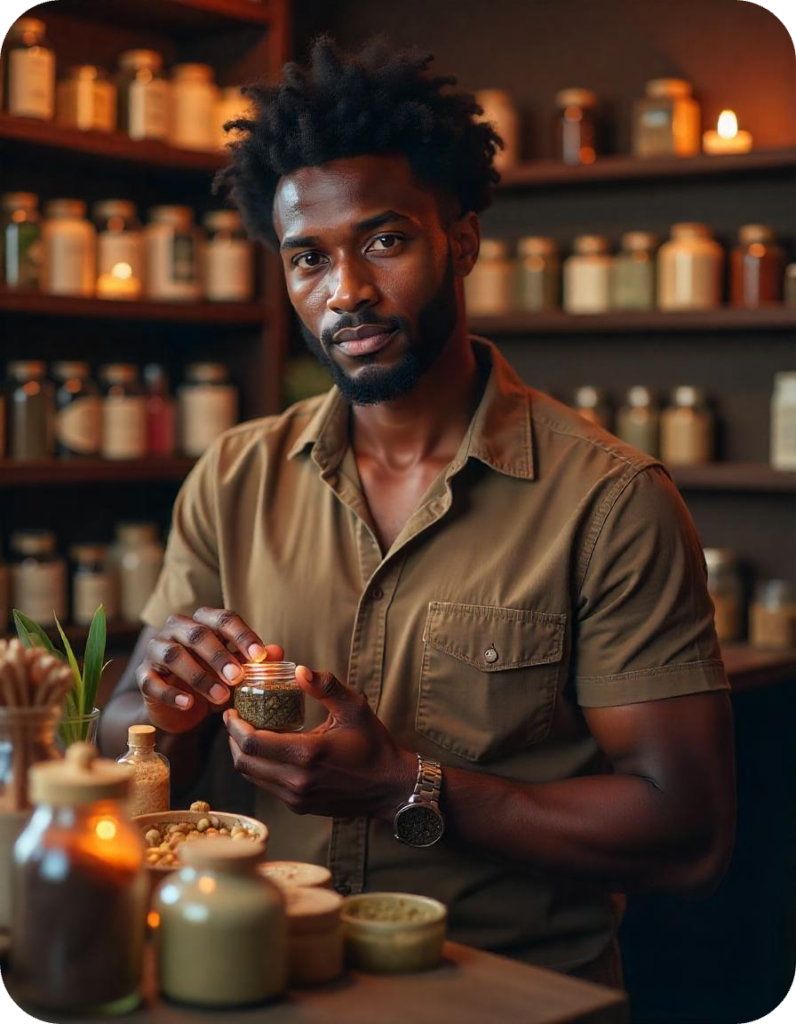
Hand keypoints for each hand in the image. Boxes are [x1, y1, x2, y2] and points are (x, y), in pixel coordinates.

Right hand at [136, 606, 282, 733]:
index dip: (242, 635)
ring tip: (221, 696)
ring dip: (199, 676)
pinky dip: (171, 694)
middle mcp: (176, 629)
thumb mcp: (236, 671)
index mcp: (202, 621)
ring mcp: (156, 650)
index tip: (260, 656)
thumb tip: (278, 652)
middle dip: (219, 655)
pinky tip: (189, 704)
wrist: (180, 705)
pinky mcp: (143, 676)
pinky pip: (152, 682)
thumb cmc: (212, 678)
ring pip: (173, 655)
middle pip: (197, 633)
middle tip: (237, 677)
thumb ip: (254, 661)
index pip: (223, 619)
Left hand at [224, 667, 417, 820]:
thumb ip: (327, 687)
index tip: (231, 711)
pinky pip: (266, 786)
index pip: (254, 743)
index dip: (235, 727)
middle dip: (233, 740)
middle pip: (245, 762)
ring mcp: (296, 797)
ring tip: (246, 734)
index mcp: (307, 754)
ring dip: (243, 755)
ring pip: (252, 777)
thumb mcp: (355, 708)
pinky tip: (267, 751)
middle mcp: (297, 780)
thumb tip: (301, 671)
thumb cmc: (374, 745)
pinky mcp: (299, 806)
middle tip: (234, 721)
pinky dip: (258, 768)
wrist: (390, 787)